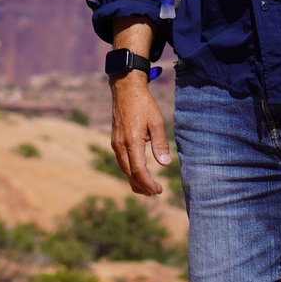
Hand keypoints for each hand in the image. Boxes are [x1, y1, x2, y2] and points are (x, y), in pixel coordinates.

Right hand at [109, 76, 172, 195]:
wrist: (125, 89)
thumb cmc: (143, 104)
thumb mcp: (157, 122)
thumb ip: (160, 144)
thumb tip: (165, 164)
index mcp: (132, 142)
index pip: (139, 170)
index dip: (148, 183)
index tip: (158, 190)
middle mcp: (120, 145)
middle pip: (129, 173)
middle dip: (142, 186)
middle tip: (155, 192)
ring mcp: (116, 143)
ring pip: (124, 169)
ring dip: (135, 180)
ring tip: (147, 188)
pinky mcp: (115, 140)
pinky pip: (122, 161)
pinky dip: (130, 171)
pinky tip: (138, 172)